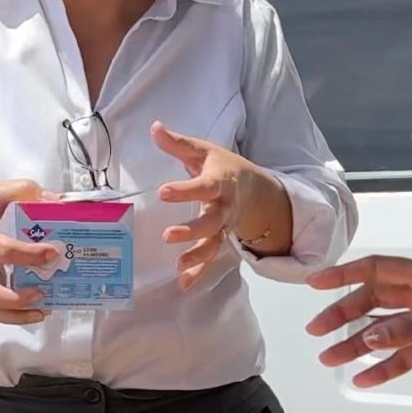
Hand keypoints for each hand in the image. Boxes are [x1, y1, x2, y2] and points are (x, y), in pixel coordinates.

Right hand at [0, 180, 62, 325]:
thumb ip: (23, 190)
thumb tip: (54, 201)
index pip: (2, 251)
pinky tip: (34, 311)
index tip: (53, 253)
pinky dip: (13, 315)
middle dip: (16, 299)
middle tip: (41, 292)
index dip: (29, 255)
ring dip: (16, 315)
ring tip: (42, 310)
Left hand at [153, 124, 283, 288]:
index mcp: (220, 182)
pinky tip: (184, 285)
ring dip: (197, 256)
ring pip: (214, 244)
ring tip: (179, 267)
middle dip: (192, 230)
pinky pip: (211, 257)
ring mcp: (224, 226)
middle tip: (168, 236)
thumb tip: (154, 128)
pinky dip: (199, 272)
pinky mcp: (220, 239)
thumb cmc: (223, 167)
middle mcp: (225, 207)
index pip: (203, 186)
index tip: (163, 192)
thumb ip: (178, 144)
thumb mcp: (203, 151)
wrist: (256, 188)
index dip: (185, 190)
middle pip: (212, 221)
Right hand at [306, 257, 411, 385]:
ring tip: (333, 359)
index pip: (377, 269)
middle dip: (344, 315)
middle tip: (318, 332)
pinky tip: (368, 377)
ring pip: (387, 331)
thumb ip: (411, 329)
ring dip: (360, 344)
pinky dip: (387, 366)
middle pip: (375, 301)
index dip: (344, 275)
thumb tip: (371, 336)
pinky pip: (406, 355)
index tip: (315, 285)